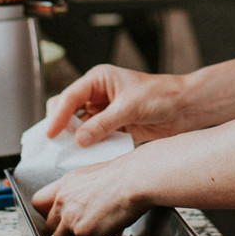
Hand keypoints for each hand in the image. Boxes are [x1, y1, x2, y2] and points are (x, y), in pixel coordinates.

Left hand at [33, 155, 150, 235]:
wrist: (135, 180)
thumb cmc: (126, 175)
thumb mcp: (97, 176)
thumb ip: (88, 192)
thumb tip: (96, 207)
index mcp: (67, 184)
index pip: (39, 201)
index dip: (48, 214)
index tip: (59, 221)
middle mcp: (63, 200)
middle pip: (49, 226)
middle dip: (62, 235)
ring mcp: (71, 218)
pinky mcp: (83, 233)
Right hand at [45, 65, 193, 145]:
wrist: (184, 108)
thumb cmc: (161, 95)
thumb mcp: (129, 108)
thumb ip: (103, 124)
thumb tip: (79, 140)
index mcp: (98, 80)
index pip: (70, 97)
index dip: (58, 116)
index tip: (50, 134)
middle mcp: (98, 95)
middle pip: (68, 110)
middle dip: (62, 126)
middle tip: (56, 145)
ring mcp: (104, 112)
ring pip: (79, 126)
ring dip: (75, 139)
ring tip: (68, 154)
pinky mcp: (113, 127)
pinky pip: (93, 137)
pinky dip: (89, 146)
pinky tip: (87, 155)